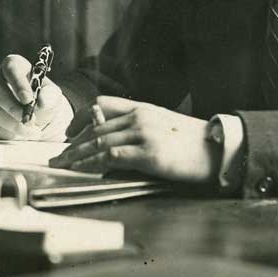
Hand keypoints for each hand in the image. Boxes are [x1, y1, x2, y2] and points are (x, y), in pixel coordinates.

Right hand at [0, 54, 72, 140]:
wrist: (38, 121)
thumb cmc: (45, 104)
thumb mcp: (53, 98)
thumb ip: (50, 97)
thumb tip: (43, 100)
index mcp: (14, 65)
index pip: (11, 68)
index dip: (18, 84)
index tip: (29, 101)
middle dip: (13, 108)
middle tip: (29, 122)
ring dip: (11, 124)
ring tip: (29, 131)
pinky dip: (3, 133)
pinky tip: (17, 136)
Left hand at [49, 96, 218, 182]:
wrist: (219, 150)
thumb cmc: (194, 143)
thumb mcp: (164, 125)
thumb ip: (139, 126)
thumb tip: (114, 140)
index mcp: (143, 108)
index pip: (102, 105)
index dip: (82, 119)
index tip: (70, 134)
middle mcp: (140, 116)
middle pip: (96, 126)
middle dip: (74, 144)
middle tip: (58, 157)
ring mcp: (144, 133)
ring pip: (99, 141)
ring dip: (77, 155)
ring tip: (63, 165)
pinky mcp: (149, 153)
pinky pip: (111, 157)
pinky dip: (93, 164)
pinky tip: (82, 171)